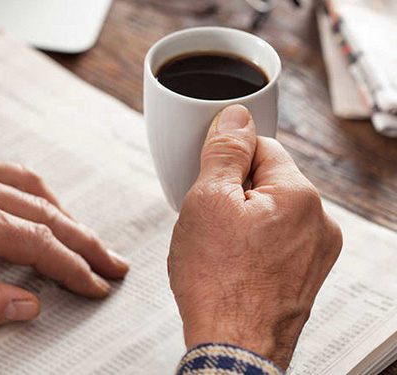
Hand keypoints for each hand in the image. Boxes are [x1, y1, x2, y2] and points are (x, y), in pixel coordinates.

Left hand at [0, 152, 128, 328]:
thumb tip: (28, 307)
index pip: (35, 242)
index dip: (71, 266)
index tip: (96, 284)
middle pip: (45, 211)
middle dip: (85, 241)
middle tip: (114, 262)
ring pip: (33, 185)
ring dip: (67, 214)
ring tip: (88, 240)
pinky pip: (10, 172)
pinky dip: (38, 193)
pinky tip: (48, 208)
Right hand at [168, 105, 341, 368]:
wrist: (232, 347)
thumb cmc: (218, 284)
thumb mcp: (207, 201)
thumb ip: (224, 151)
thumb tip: (235, 117)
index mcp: (298, 195)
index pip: (261, 146)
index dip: (226, 160)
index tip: (209, 180)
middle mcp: (318, 222)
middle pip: (267, 180)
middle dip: (234, 192)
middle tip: (208, 220)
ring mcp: (315, 252)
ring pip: (270, 212)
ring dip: (242, 220)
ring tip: (219, 248)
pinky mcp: (306, 275)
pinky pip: (276, 242)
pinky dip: (254, 245)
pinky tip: (233, 264)